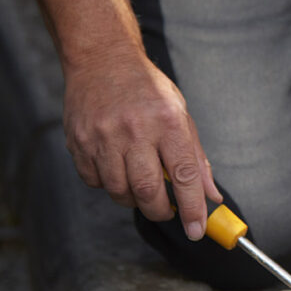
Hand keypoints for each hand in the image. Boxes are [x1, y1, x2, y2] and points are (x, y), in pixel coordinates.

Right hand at [62, 49, 221, 239]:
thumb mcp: (181, 115)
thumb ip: (196, 159)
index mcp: (167, 122)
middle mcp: (135, 129)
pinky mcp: (79, 141)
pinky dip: (108, 185)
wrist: (102, 59)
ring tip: (141, 184)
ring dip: (133, 199)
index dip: (193, 208)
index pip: (184, 175)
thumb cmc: (147, 89)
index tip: (197, 231)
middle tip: (167, 210)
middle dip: (160, 211)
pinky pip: (94, 181)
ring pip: (119, 191)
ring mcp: (103, 136)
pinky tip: (116, 168)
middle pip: (148, 190)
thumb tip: (211, 197)